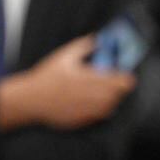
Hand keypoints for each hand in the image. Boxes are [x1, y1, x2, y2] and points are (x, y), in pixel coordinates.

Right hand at [0, 35, 135, 130]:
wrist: (31, 100)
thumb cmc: (46, 77)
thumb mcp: (63, 56)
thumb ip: (83, 46)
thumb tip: (99, 39)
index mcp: (84, 78)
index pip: (115, 80)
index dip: (125, 78)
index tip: (128, 75)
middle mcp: (86, 95)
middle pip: (115, 94)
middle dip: (121, 88)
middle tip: (122, 83)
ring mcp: (84, 110)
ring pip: (110, 106)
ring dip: (114, 99)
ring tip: (111, 92)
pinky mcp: (81, 120)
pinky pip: (100, 116)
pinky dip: (104, 109)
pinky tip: (100, 103)